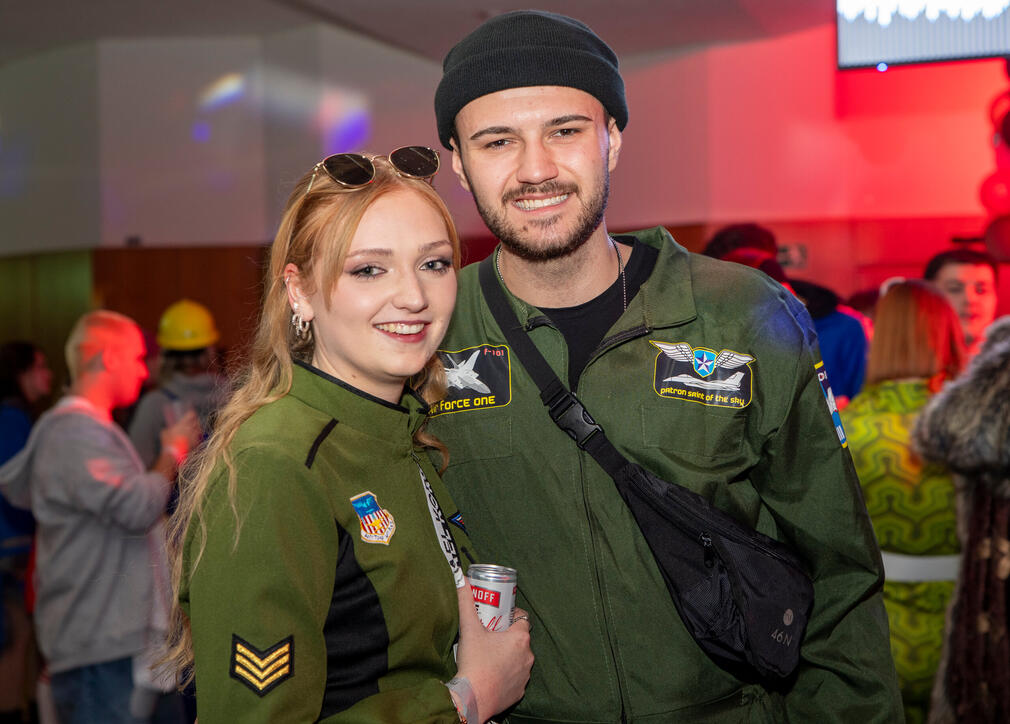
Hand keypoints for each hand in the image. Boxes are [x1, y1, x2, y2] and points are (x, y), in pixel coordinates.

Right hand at [159, 409, 200, 460]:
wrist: (174, 453)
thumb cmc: (168, 442)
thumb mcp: (164, 433)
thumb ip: (167, 429)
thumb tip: (167, 429)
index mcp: (183, 423)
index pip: (191, 414)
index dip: (191, 414)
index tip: (191, 414)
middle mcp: (191, 427)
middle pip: (197, 421)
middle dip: (195, 421)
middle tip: (193, 422)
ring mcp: (195, 435)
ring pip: (199, 429)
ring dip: (197, 429)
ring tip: (194, 430)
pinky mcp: (197, 442)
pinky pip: (199, 437)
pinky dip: (198, 437)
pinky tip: (194, 439)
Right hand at [454, 583, 533, 721]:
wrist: (473, 699)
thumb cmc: (474, 663)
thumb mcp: (469, 628)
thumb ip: (465, 602)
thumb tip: (461, 579)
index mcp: (519, 638)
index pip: (522, 618)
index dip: (510, 616)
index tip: (498, 617)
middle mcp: (527, 656)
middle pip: (520, 639)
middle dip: (507, 635)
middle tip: (489, 634)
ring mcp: (525, 675)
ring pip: (519, 658)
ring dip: (508, 655)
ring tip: (489, 654)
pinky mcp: (519, 691)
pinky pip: (516, 677)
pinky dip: (507, 673)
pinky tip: (492, 673)